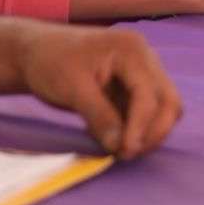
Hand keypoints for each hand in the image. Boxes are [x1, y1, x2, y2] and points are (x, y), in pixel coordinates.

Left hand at [15, 23, 182, 159]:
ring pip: (162, 109)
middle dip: (153, 132)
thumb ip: (99, 116)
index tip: (124, 151)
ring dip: (146, 133)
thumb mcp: (72, 88)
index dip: (141, 127)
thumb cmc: (50, 62)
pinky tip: (109, 137)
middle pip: (168, 102)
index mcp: (131, 50)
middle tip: (126, 154)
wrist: (35, 52)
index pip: (150, 95)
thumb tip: (120, 146)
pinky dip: (134, 129)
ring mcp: (141, 72)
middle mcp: (144, 58)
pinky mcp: (133, 87)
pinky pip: (145, 113)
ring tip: (118, 149)